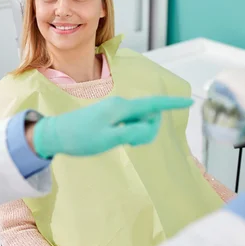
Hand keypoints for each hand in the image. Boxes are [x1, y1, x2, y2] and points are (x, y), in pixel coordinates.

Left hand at [32, 96, 193, 158]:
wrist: (56, 134)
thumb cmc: (81, 138)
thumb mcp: (110, 139)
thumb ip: (134, 132)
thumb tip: (151, 126)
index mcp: (121, 108)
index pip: (153, 105)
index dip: (172, 105)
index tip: (189, 101)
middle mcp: (120, 105)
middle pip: (148, 115)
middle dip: (148, 130)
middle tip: (129, 143)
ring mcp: (114, 110)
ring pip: (139, 121)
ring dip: (138, 134)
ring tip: (117, 142)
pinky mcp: (109, 116)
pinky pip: (129, 123)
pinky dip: (129, 133)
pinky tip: (116, 139)